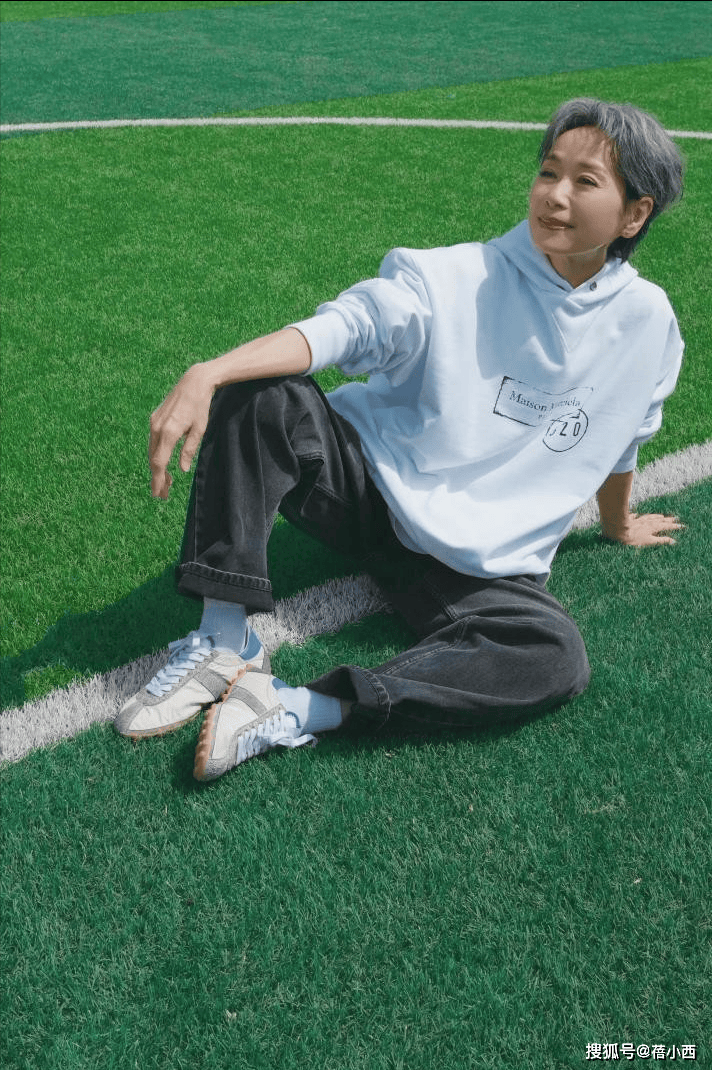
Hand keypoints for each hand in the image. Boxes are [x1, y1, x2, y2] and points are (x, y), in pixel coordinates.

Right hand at [149, 364, 214, 498]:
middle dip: (157, 478)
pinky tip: (163, 462)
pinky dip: (157, 455)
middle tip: (162, 494)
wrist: (193, 382)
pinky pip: (153, 442)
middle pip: (153, 459)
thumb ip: (189, 450)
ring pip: (152, 451)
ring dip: (157, 467)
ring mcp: (154, 422)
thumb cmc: (200, 406)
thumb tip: (181, 470)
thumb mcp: (199, 430)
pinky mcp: (154, 419)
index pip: (159, 463)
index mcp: (168, 432)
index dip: (158, 480)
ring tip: (166, 482)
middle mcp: (157, 428)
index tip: (159, 494)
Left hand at [602, 512, 684, 546]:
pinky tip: (638, 515)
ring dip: (656, 517)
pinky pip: (635, 517)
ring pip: (649, 517)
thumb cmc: (631, 539)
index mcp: (652, 528)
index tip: (682, 525)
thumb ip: (661, 541)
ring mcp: (637, 520)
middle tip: (675, 518)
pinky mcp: (628, 520)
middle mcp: (646, 523)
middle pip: (658, 520)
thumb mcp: (648, 542)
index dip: (674, 526)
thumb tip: (673, 541)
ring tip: (662, 516)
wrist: (615, 531)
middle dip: (667, 520)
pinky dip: (639, 516)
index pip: (665, 526)